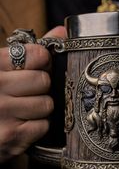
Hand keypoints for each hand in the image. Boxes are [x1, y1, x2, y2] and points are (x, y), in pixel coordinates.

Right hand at [0, 26, 66, 162]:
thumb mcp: (2, 68)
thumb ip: (31, 50)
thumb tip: (62, 31)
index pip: (38, 55)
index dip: (42, 62)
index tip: (36, 67)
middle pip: (44, 81)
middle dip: (40, 87)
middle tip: (25, 92)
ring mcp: (3, 112)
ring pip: (47, 104)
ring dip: (39, 108)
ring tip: (22, 110)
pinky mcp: (11, 136)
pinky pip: (44, 125)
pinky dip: (36, 126)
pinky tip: (21, 125)